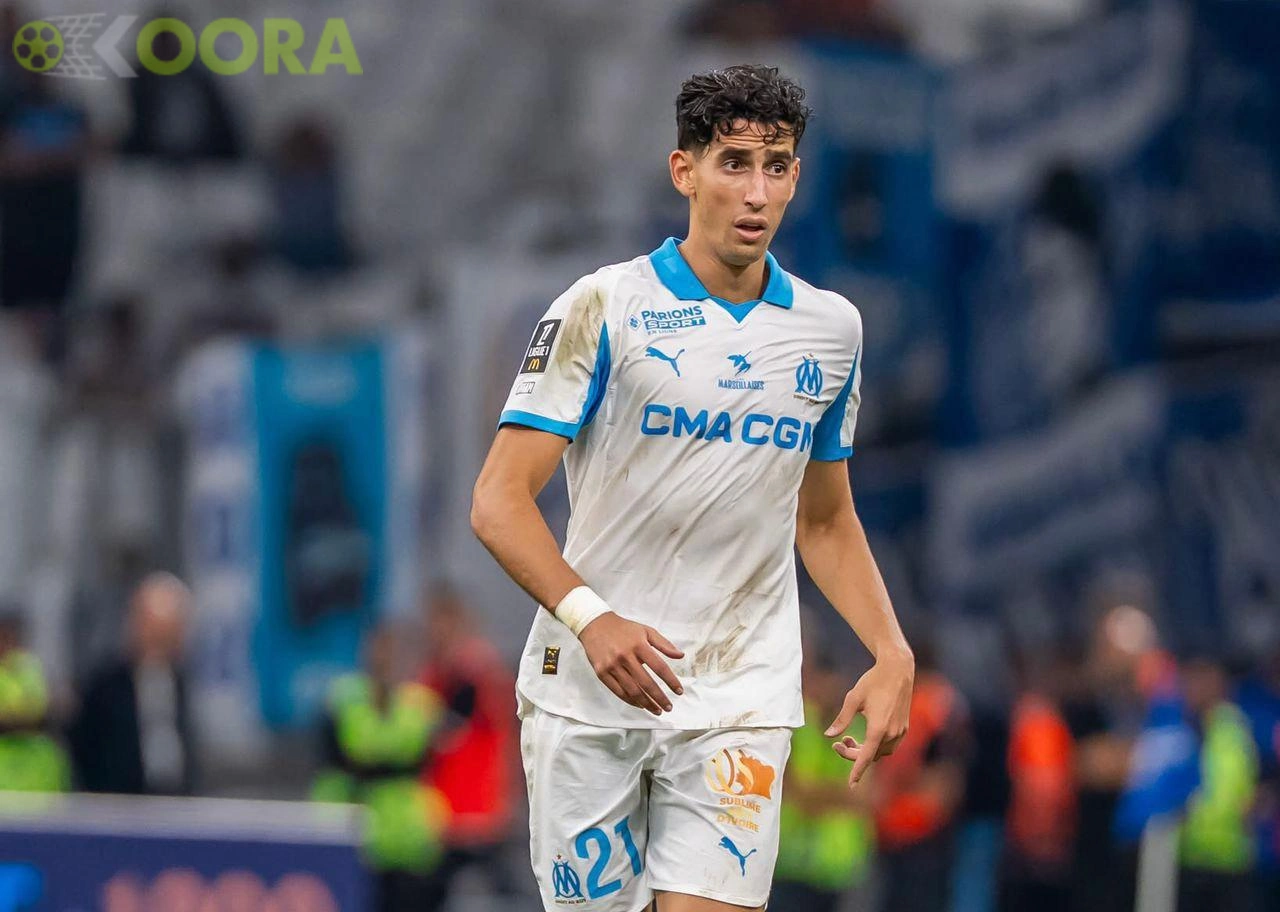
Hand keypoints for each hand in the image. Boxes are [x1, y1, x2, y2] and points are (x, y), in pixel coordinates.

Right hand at [579, 613, 683, 714]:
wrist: (595, 625)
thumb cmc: (623, 629)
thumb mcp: (646, 631)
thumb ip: (664, 644)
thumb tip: (680, 656)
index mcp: (639, 645)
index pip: (659, 667)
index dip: (671, 681)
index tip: (679, 691)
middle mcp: (625, 656)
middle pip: (646, 683)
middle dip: (659, 698)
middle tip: (668, 707)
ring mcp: (612, 666)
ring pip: (632, 690)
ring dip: (647, 703)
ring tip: (657, 709)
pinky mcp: (602, 673)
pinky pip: (618, 692)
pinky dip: (631, 701)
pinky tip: (640, 705)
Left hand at [826, 652, 913, 786]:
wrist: (897, 670)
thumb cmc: (873, 682)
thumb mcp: (853, 699)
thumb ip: (841, 720)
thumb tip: (828, 735)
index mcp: (878, 729)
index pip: (866, 757)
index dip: (857, 772)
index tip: (852, 785)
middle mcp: (892, 733)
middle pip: (871, 756)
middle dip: (853, 754)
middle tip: (838, 744)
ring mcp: (900, 731)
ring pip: (881, 752)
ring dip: (865, 750)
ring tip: (849, 738)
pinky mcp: (904, 727)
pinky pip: (890, 745)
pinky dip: (876, 746)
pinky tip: (866, 735)